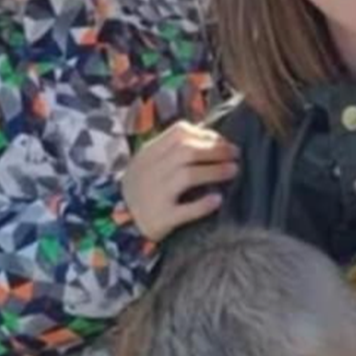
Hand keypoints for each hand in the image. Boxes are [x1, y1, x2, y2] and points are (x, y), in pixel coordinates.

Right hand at [122, 122, 239, 241]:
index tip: (222, 142)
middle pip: (186, 152)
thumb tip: (211, 136)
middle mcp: (150, 171)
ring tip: (234, 170)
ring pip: (187, 176)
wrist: (119, 222)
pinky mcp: (161, 218)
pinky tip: (217, 200)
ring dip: (214, 171)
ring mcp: (154, 194)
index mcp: (148, 154)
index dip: (205, 134)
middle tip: (236, 155)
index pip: (179, 133)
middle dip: (216, 151)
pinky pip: (184, 210)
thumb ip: (172, 149)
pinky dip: (202, 205)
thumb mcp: (149, 162)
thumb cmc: (143, 188)